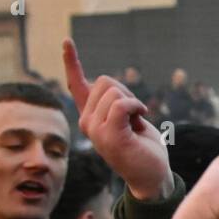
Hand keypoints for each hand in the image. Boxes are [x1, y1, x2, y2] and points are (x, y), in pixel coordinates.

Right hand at [63, 38, 173, 200]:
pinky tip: (141, 118)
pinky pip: (121, 104)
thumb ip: (116, 104)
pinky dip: (135, 106)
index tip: (66, 41)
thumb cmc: (143, 148)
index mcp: (91, 117)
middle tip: (135, 117)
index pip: (77, 85)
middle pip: (104, 82)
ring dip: (133, 102)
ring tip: (137, 123)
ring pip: (114, 92)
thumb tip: (111, 87)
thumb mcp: (129, 119)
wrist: (152, 177)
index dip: (71, 62)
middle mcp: (87, 123)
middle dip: (126, 93)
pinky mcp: (109, 136)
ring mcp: (96, 131)